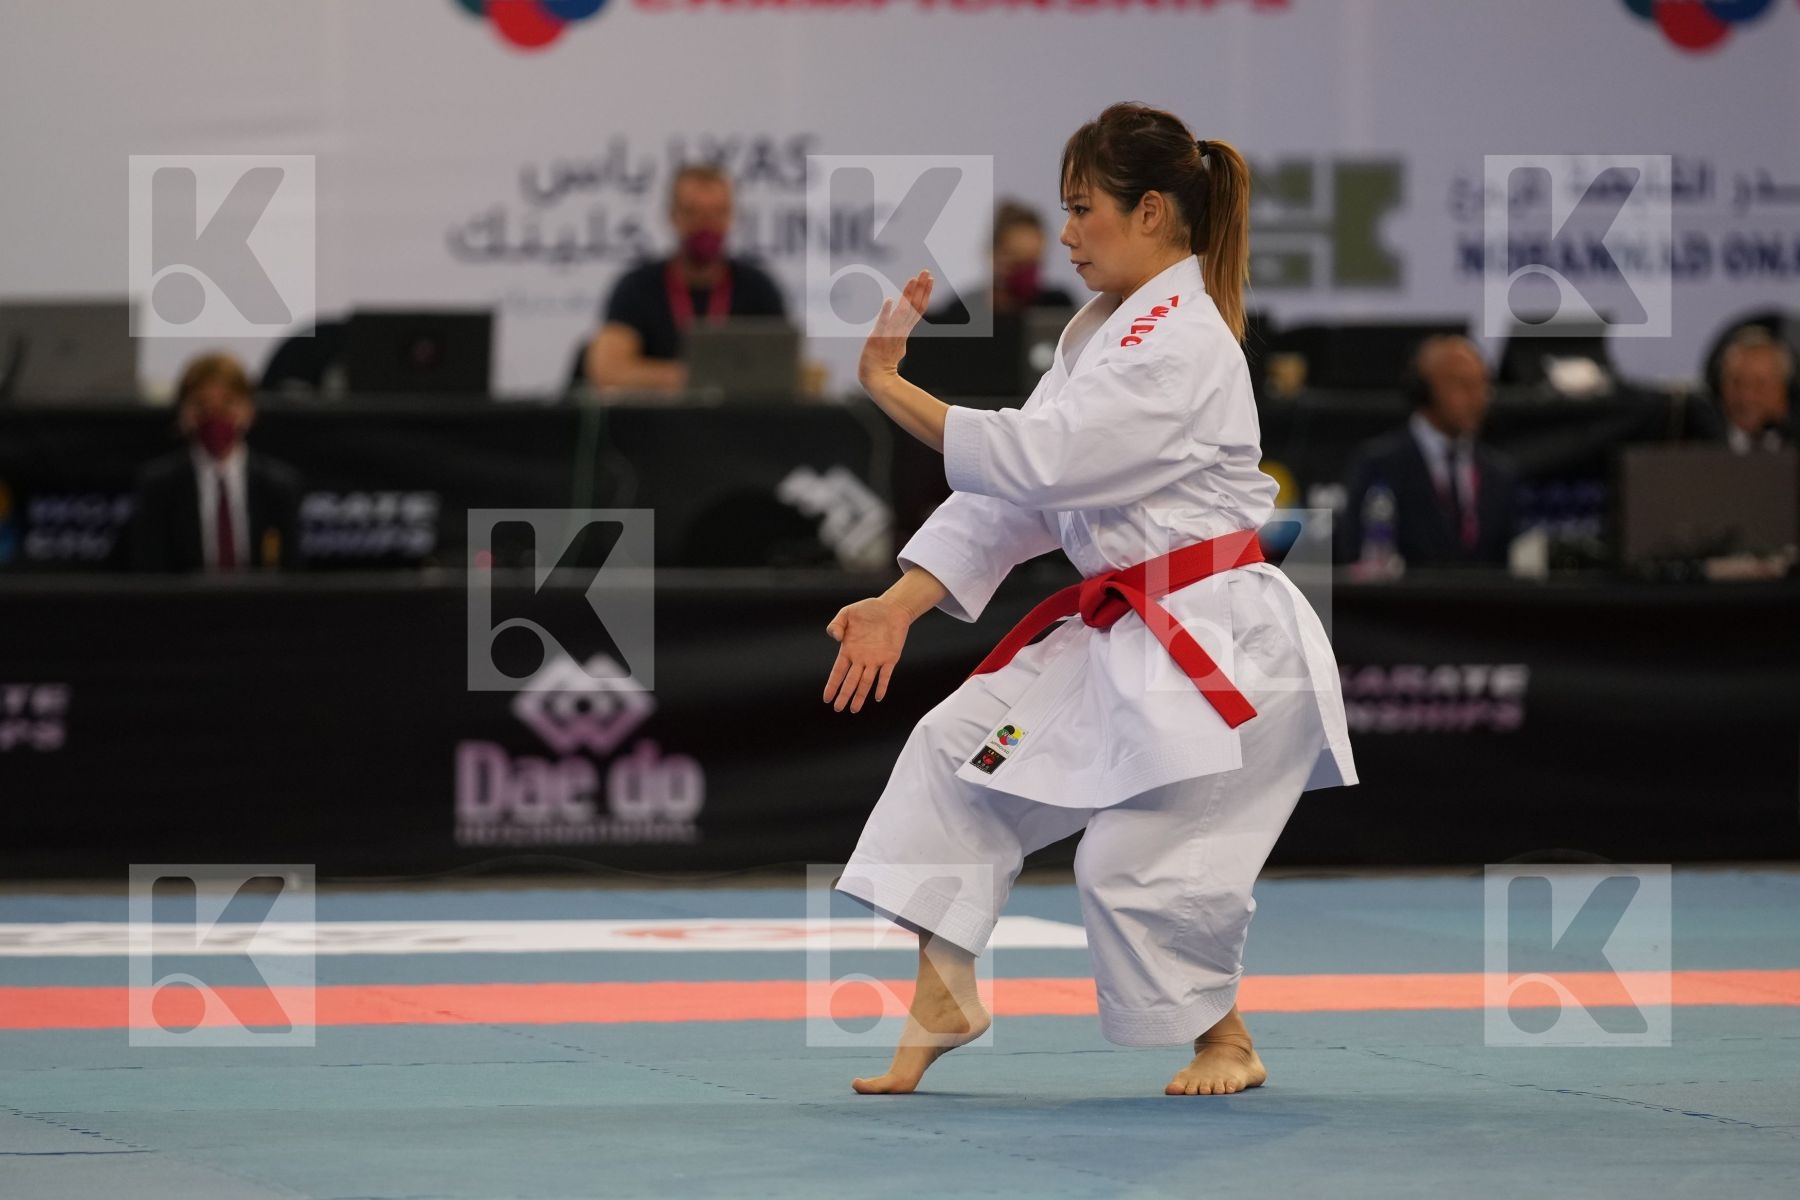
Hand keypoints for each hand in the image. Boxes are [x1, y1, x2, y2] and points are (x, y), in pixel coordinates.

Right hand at [823, 596, 909, 712]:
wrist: (892, 608)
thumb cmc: (868, 610)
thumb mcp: (846, 613)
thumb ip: (836, 625)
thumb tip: (834, 637)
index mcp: (849, 650)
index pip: (838, 672)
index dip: (832, 685)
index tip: (827, 698)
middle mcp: (861, 658)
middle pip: (851, 681)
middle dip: (844, 695)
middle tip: (838, 709)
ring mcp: (876, 659)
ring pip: (866, 682)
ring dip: (860, 695)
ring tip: (854, 709)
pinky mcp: (891, 658)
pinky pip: (885, 675)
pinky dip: (882, 685)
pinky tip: (877, 696)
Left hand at [856, 270, 932, 389]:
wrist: (876, 379)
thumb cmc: (883, 363)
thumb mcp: (896, 345)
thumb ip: (901, 335)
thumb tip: (905, 333)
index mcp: (904, 329)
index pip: (918, 308)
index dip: (925, 292)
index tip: (930, 278)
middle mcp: (900, 329)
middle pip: (914, 306)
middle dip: (921, 288)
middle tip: (927, 271)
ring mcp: (890, 333)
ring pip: (903, 311)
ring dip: (908, 295)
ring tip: (913, 279)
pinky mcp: (878, 338)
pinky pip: (883, 323)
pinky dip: (887, 312)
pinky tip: (890, 300)